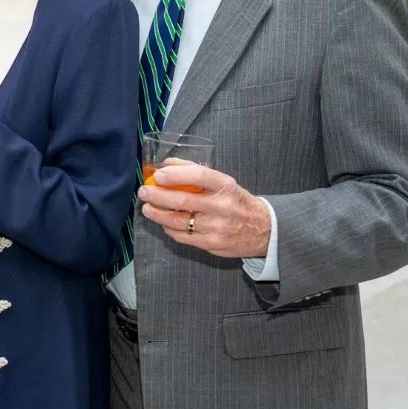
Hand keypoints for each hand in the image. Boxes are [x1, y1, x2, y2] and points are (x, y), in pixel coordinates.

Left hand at [139, 163, 271, 257]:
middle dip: (157, 196)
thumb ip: (196, 171)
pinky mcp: (213, 244)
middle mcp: (222, 207)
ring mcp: (217, 227)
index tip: (158, 175)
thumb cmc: (237, 201)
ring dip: (157, 214)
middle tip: (144, 192)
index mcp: (226, 186)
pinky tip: (164, 222)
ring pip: (178, 221)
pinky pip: (183, 237)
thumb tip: (166, 164)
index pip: (198, 176)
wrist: (264, 230)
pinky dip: (169, 228)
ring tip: (147, 208)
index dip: (175, 174)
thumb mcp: (224, 182)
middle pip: (182, 200)